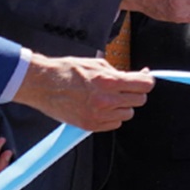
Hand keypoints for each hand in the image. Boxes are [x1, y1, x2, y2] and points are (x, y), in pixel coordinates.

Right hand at [13, 54, 153, 131]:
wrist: (42, 84)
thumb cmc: (67, 71)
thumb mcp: (97, 64)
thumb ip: (120, 72)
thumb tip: (140, 76)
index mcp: (109, 81)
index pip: (145, 85)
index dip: (147, 81)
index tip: (145, 80)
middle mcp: (106, 100)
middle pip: (140, 101)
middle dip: (135, 93)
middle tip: (125, 88)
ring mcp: (99, 115)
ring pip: (128, 114)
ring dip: (123, 106)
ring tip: (108, 98)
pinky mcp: (90, 125)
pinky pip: (115, 124)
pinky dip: (112, 116)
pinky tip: (101, 107)